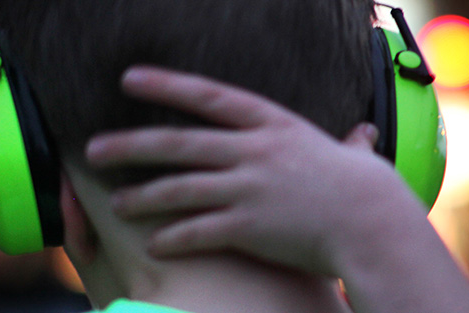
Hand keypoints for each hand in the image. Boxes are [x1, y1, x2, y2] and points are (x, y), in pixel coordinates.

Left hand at [86, 65, 427, 276]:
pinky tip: (154, 244)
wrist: (373, 224)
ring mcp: (249, 188)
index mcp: (274, 126)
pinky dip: (172, 238)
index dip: (167, 86)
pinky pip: (197, 231)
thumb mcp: (354, 156)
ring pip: (180, 188)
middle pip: (179, 144)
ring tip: (117, 202)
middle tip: (95, 148)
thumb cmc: (368, 190)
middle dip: (132, 145)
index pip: (210, 97)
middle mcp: (255, 151)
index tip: (130, 79)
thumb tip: (363, 137)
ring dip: (143, 196)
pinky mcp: (248, 226)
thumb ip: (350, 144)